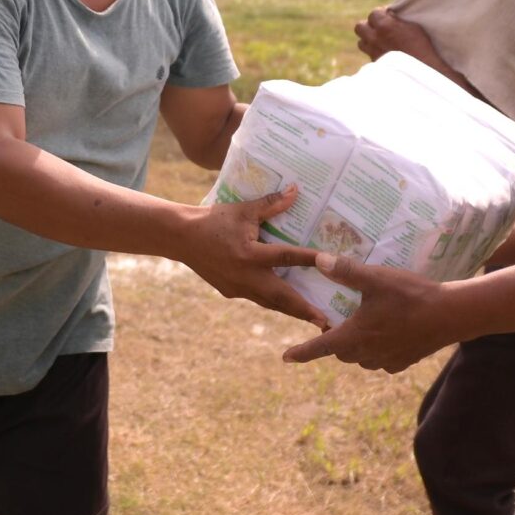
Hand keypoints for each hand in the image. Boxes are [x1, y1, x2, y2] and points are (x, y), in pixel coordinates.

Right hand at [179, 185, 331, 327]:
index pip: (287, 257)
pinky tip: (285, 303)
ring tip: (313, 320)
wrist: (181, 237)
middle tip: (326, 323)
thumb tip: (295, 191)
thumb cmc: (214, 220)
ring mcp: (237, 288)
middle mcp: (246, 276)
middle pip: (282, 297)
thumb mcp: (243, 210)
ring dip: (292, 311)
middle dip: (305, 311)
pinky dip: (273, 302)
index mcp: (250, 254)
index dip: (310, 260)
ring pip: (270, 303)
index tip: (332, 267)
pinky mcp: (230, 291)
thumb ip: (271, 204)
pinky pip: (256, 298)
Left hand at [281, 253, 458, 370]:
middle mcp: (367, 354)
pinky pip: (382, 360)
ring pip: (361, 358)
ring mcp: (387, 360)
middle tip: (335, 322)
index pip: (320, 347)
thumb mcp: (376, 278)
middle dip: (333, 341)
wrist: (451, 315)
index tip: (286, 357)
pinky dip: (378, 350)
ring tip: (362, 327)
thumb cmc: (411, 295)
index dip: (301, 353)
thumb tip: (318, 260)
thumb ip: (346, 270)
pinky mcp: (404, 362)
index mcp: (354, 336)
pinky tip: (387, 334)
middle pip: (340, 352)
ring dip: (356, 346)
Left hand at [354, 6, 440, 68]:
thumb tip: (390, 16)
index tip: (388, 16)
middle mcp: (374, 38)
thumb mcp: (413, 27)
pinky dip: (374, 52)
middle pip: (359, 27)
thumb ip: (397, 20)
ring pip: (361, 42)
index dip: (381, 14)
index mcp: (384, 26)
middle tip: (380, 28)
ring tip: (380, 41)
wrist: (420, 73)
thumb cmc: (421, 48)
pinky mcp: (374, 65)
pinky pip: (369, 55)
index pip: (373, 13)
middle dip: (368, 26)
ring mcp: (372, 52)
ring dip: (368, 40)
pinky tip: (384, 53)